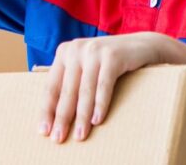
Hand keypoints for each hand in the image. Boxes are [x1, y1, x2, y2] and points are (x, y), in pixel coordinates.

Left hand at [38, 32, 171, 142]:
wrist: (142, 46)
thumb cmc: (109, 62)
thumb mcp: (86, 67)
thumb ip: (71, 81)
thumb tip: (57, 116)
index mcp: (64, 53)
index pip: (51, 86)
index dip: (47, 110)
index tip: (43, 130)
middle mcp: (75, 50)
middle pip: (66, 91)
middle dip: (62, 118)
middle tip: (58, 139)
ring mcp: (93, 51)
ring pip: (85, 90)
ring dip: (82, 116)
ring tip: (79, 136)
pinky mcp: (112, 56)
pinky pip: (104, 85)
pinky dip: (100, 104)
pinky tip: (97, 121)